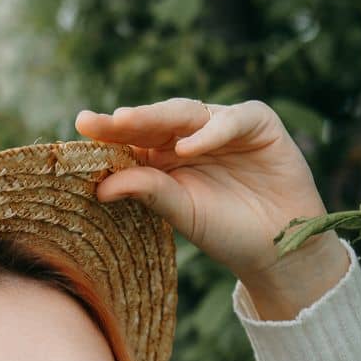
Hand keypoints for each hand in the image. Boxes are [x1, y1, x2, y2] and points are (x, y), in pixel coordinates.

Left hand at [75, 97, 349, 316]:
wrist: (278, 248)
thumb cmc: (227, 232)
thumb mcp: (181, 213)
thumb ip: (148, 192)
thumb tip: (101, 186)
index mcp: (167, 156)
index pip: (134, 137)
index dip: (109, 132)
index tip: (82, 126)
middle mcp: (193, 135)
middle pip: (156, 120)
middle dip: (128, 119)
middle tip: (100, 121)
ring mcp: (225, 126)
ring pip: (188, 112)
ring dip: (159, 117)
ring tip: (129, 123)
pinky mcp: (259, 124)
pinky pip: (233, 119)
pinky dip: (211, 131)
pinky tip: (188, 146)